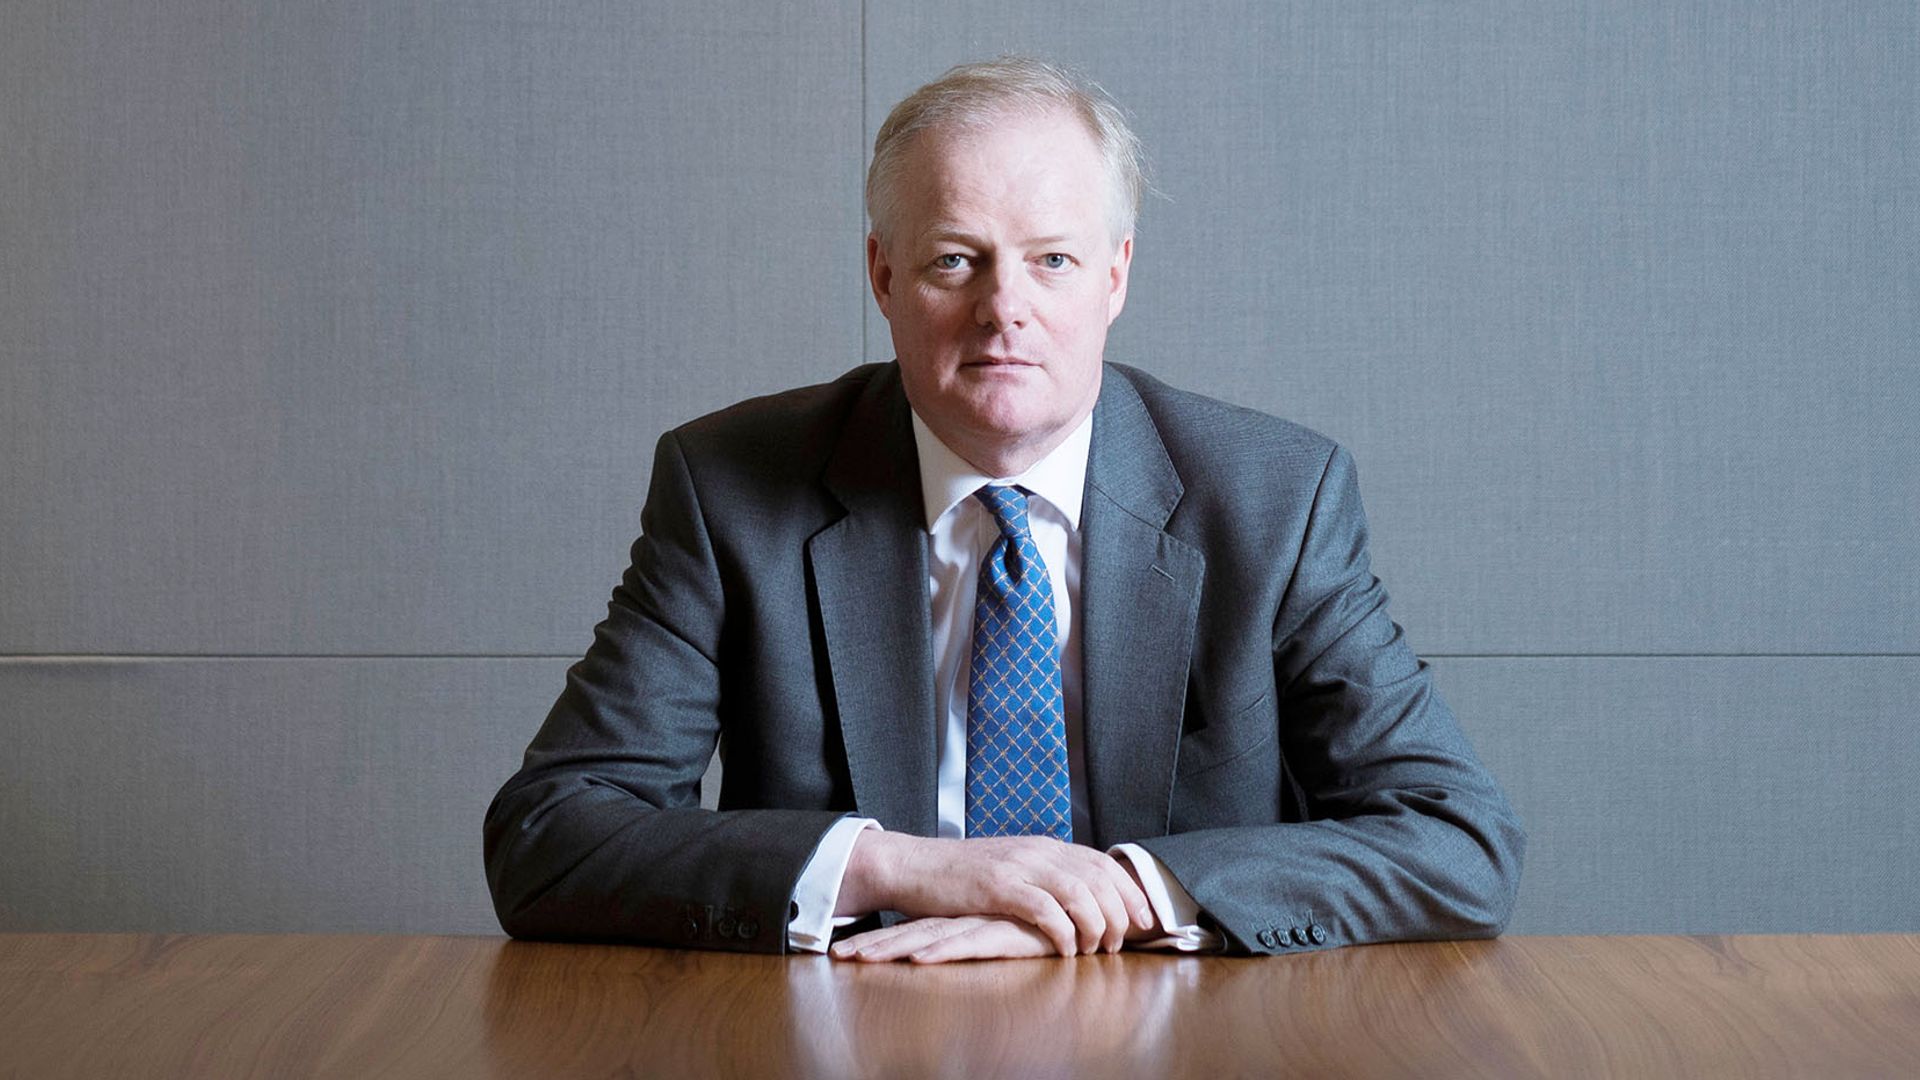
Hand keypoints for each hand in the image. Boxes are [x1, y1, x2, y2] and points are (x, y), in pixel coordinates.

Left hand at [831, 915, 1054, 962]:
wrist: (1085, 909)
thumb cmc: (1045, 925)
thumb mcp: (1003, 933)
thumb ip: (974, 936)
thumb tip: (939, 947)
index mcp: (962, 919)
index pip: (913, 930)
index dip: (880, 940)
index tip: (845, 951)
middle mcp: (967, 919)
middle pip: (911, 932)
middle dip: (874, 944)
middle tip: (838, 956)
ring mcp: (983, 923)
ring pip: (930, 937)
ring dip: (893, 948)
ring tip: (860, 959)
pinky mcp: (1005, 932)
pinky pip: (967, 944)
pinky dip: (941, 953)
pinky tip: (918, 960)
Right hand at [835, 832, 1153, 956]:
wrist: (917, 866)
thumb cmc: (964, 877)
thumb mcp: (1013, 868)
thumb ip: (1045, 878)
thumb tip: (1082, 901)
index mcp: (1046, 846)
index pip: (1103, 862)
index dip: (1129, 891)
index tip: (1143, 920)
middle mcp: (1039, 851)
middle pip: (1099, 878)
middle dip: (1118, 913)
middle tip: (1118, 944)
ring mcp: (1019, 866)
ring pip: (1079, 892)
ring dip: (1094, 925)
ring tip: (1094, 950)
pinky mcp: (998, 886)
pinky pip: (1044, 909)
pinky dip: (1063, 931)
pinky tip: (1065, 950)